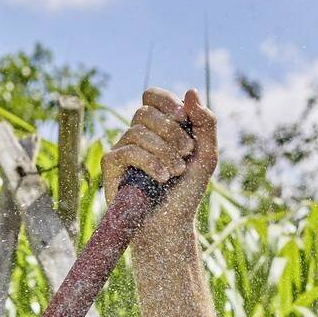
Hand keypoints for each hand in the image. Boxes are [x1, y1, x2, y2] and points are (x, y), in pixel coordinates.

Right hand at [104, 88, 215, 232]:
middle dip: (170, 131)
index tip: (182, 116)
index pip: (152, 96)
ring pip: (137, 132)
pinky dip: (149, 162)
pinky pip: (127, 151)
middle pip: (144, 112)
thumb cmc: (187, 192)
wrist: (171, 225)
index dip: (165, 100)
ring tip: (176, 172)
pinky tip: (162, 178)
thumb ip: (205, 123)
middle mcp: (137, 135)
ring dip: (163, 150)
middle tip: (186, 153)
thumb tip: (190, 91)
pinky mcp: (111, 166)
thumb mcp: (206, 155)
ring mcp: (122, 149)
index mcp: (158, 127)